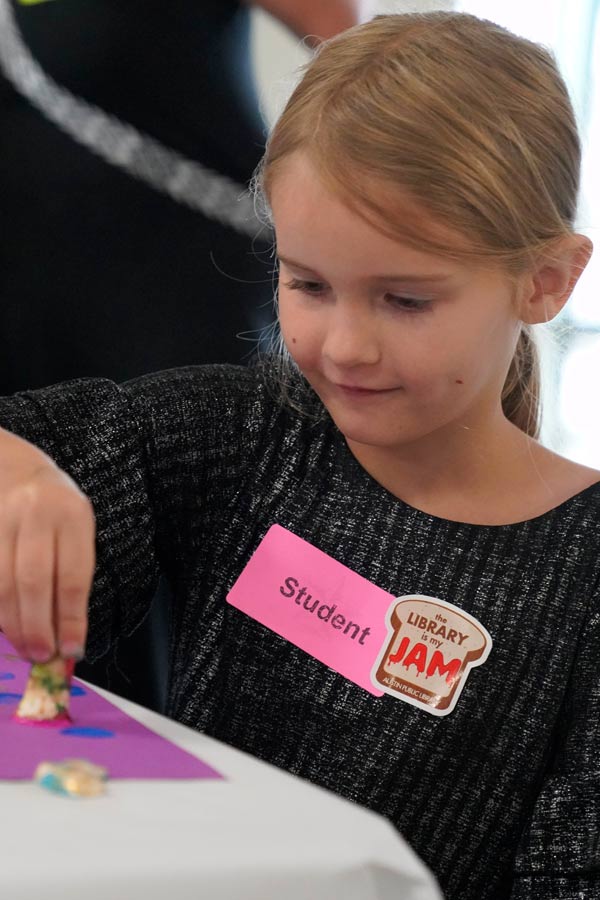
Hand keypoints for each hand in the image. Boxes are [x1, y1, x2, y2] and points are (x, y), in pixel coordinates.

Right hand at [0, 434, 94, 661]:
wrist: (15, 468)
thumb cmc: (56, 509)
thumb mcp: (77, 530)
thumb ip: (72, 575)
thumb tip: (67, 633)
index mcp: (73, 515)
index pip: (73, 575)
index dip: (71, 618)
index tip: (73, 649)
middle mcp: (36, 513)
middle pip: (34, 580)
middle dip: (37, 625)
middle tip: (41, 655)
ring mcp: (2, 518)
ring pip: (3, 582)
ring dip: (12, 622)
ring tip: (22, 646)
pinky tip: (4, 623)